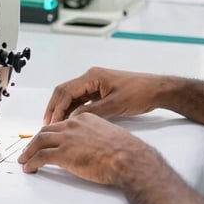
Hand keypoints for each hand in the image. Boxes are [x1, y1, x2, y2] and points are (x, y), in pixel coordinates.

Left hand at [18, 112, 151, 184]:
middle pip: (46, 130)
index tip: (46, 140)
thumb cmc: (125, 150)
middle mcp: (73, 125)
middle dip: (35, 140)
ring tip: (24, 160)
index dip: (51, 133)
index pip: (61, 124)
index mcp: (84, 118)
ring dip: (29, 151)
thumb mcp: (109, 135)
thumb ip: (96, 137)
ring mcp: (67, 138)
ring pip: (39, 141)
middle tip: (29, 149)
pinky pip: (41, 157)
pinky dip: (32, 162)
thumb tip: (91, 148)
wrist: (129, 158)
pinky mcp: (63, 153)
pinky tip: (29, 168)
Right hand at [44, 66, 161, 123]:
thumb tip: (73, 120)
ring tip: (56, 126)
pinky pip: (81, 100)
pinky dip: (73, 110)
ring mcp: (95, 85)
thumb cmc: (139, 93)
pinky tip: (70, 122)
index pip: (66, 91)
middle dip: (54, 108)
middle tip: (47, 125)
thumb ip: (92, 112)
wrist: (156, 90)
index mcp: (92, 77)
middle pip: (64, 92)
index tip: (51, 123)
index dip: (56, 108)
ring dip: (63, 110)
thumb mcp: (115, 105)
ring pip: (71, 97)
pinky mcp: (100, 92)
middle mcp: (91, 78)